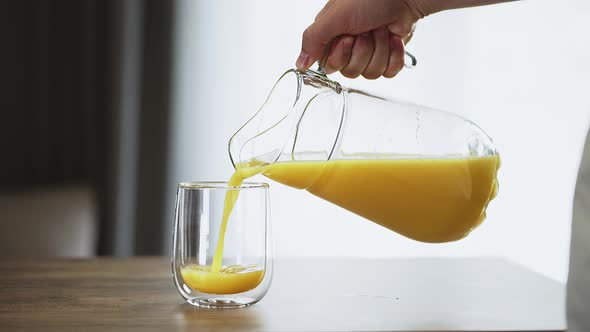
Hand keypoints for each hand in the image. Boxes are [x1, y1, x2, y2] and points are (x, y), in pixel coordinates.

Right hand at [296, 0, 421, 78]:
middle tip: (366, 30)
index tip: (348, 37)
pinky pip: (389, 72)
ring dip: (380, 49)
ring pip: (371, 73)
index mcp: (332, 39)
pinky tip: (394, 38)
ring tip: (381, 29)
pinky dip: (394, 55)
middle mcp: (349, 48)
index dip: (341, 56)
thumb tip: (299, 65)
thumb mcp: (334, 17)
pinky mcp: (388, 58)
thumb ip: (313, 40)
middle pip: (351, 72)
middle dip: (363, 50)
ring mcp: (369, 54)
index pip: (330, 67)